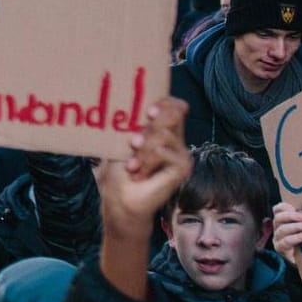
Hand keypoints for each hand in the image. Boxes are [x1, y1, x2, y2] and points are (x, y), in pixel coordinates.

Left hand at [95, 99, 191, 237]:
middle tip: (133, 143)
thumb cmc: (118, 171)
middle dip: (149, 126)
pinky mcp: (183, 167)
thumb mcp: (123, 141)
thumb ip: (134, 124)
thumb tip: (135, 102)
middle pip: (174, 115)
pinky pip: (163, 152)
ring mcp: (182, 154)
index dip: (165, 103)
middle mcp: (176, 141)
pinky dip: (145, 162)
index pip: (176, 106)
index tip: (147, 111)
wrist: (120, 199)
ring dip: (142, 150)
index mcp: (164, 132)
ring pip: (164, 134)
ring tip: (132, 165)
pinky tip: (138, 173)